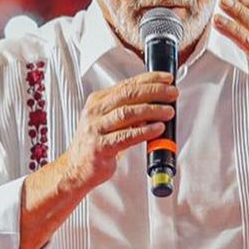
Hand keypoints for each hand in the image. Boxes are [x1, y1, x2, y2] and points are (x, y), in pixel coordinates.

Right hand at [64, 71, 178, 189]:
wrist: (75, 169)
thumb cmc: (96, 144)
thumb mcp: (109, 121)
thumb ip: (128, 111)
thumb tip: (156, 103)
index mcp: (98, 101)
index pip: (127, 84)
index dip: (150, 79)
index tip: (167, 79)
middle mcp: (95, 111)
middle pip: (128, 94)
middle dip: (154, 91)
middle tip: (172, 93)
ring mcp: (96, 129)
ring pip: (127, 113)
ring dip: (152, 110)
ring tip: (169, 111)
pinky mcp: (100, 147)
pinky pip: (126, 136)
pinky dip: (145, 131)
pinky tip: (158, 128)